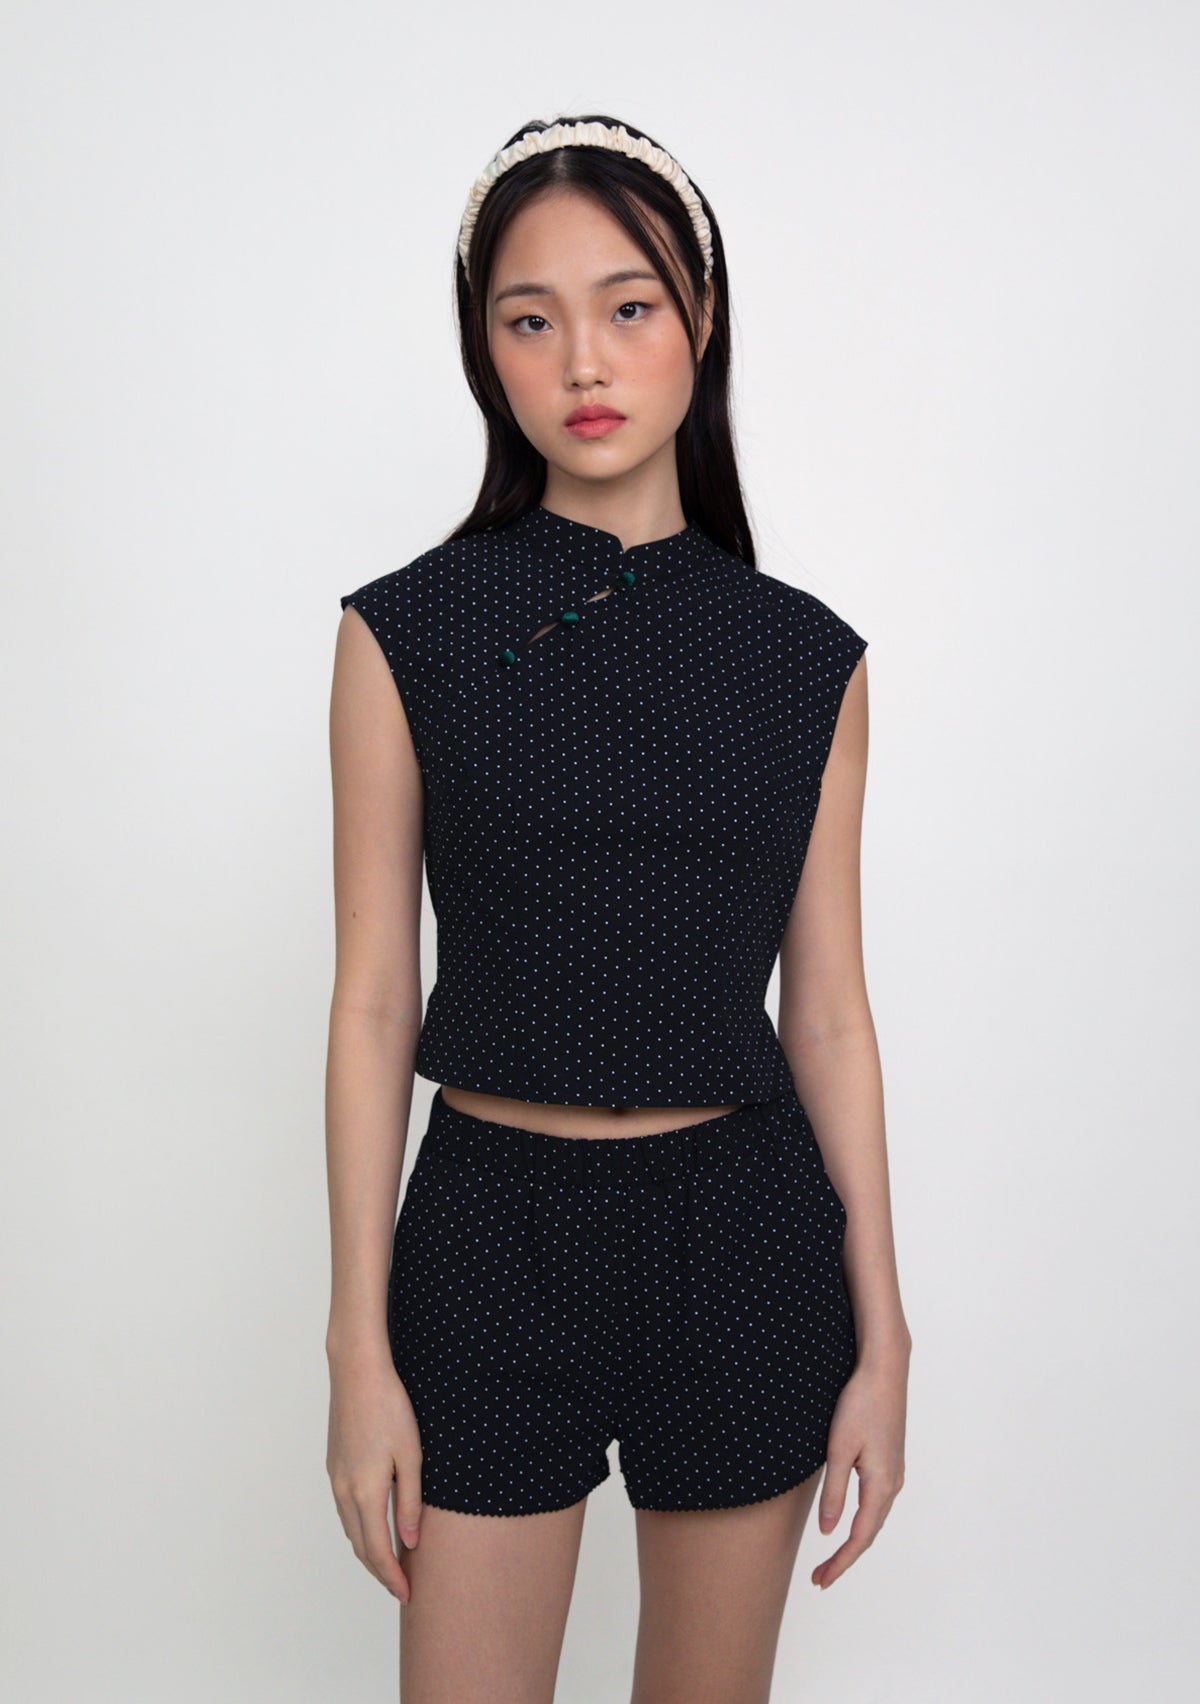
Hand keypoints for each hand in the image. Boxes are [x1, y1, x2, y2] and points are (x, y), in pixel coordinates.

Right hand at [327, 1344, 423, 1602]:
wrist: (357, 1372)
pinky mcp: (334, 1465)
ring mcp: (335, 1478)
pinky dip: (359, 1528)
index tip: (407, 1595)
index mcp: (365, 1492)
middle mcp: (344, 1491)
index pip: (377, 1551)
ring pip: (350, 1529)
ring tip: (391, 1562)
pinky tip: (374, 1525)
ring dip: (368, 1550)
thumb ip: (410, 1503)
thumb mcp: (411, 1456)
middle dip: (380, 1571)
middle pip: (360, 1546)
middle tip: (401, 1587)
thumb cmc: (390, 1408)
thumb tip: (410, 1543)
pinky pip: (345, 1510)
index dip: (391, 1577)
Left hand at [811, 1345, 908, 1589]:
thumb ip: (835, 1492)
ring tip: (831, 1558)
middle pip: (869, 1533)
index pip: (859, 1537)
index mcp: (881, 1486)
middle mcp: (893, 1484)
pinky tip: (849, 1521)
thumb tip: (828, 1532)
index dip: (840, 1563)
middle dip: (845, 1558)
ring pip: (874, 1518)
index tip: (821, 1581)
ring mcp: (895, 1473)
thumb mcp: (839, 1450)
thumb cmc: (859, 1406)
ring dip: (854, 1540)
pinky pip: (876, 1503)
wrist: (884, 1372)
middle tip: (820, 1578)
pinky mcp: (891, 1461)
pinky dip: (862, 1520)